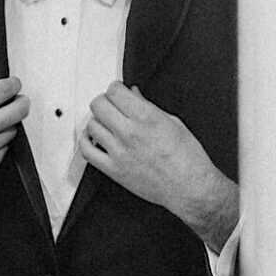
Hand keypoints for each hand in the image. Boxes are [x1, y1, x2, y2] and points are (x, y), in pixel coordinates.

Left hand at [80, 83, 240, 248]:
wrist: (190, 187)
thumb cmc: (188, 159)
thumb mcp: (174, 123)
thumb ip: (148, 106)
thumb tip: (134, 94)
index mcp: (147, 118)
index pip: (115, 92)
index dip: (114, 88)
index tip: (117, 90)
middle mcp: (130, 133)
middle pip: (98, 105)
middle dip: (104, 101)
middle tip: (110, 104)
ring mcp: (119, 152)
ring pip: (91, 125)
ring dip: (97, 120)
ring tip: (105, 122)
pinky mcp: (113, 169)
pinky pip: (87, 151)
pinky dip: (85, 141)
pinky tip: (92, 138)